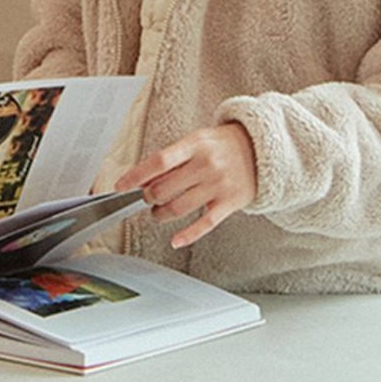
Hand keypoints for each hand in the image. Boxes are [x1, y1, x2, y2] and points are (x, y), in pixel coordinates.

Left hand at [114, 123, 256, 248]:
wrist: (259, 149)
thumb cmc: (220, 145)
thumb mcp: (195, 141)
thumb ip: (171, 158)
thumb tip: (142, 179)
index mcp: (194, 144)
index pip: (158, 162)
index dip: (136, 176)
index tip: (120, 186)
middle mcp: (206, 165)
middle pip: (165, 188)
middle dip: (148, 197)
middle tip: (146, 198)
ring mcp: (219, 185)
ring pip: (180, 207)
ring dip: (161, 214)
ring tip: (157, 212)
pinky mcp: (230, 203)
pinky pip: (205, 224)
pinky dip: (188, 234)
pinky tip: (175, 240)